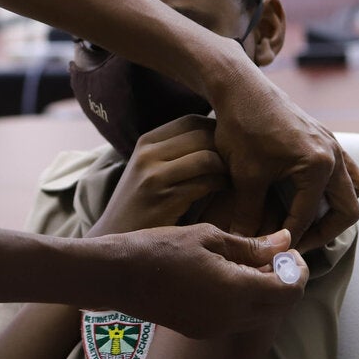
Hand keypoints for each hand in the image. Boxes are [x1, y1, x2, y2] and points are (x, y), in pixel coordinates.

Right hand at [88, 115, 228, 237]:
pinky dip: (223, 185)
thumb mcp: (149, 170)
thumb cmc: (142, 206)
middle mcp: (147, 154)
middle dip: (227, 148)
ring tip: (236, 178)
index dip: (216, 129)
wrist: (116, 237)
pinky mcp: (165, 200)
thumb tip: (215, 136)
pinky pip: (206, 183)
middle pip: (202, 135)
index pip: (190, 121)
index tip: (230, 145)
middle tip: (241, 162)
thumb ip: (174, 152)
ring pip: (207, 158)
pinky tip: (227, 193)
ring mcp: (154, 176)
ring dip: (228, 168)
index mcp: (146, 142)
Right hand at [106, 226, 307, 337]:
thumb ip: (251, 246)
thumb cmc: (159, 248)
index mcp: (237, 291)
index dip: (297, 269)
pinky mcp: (201, 331)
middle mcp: (231, 318)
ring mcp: (215, 328)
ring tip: (252, 264)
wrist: (117, 275)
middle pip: (280, 307)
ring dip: (267, 293)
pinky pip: (238, 320)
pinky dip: (246, 301)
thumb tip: (284, 242)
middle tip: (275, 255)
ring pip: (261, 316)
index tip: (290, 250)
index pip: (290, 289)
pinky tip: (230, 278)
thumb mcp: (208, 237)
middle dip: (286, 282)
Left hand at [209, 54, 358, 250]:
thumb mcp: (245, 174)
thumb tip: (244, 242)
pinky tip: (306, 193)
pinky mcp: (325, 138)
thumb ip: (248, 213)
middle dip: (326, 231)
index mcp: (318, 166)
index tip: (275, 250)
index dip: (290, 238)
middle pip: (348, 208)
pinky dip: (333, 187)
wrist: (241, 87)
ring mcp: (333, 145)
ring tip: (308, 221)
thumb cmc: (242, 126)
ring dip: (336, 208)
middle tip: (299, 242)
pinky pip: (344, 170)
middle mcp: (334, 155)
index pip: (308, 217)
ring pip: (354, 188)